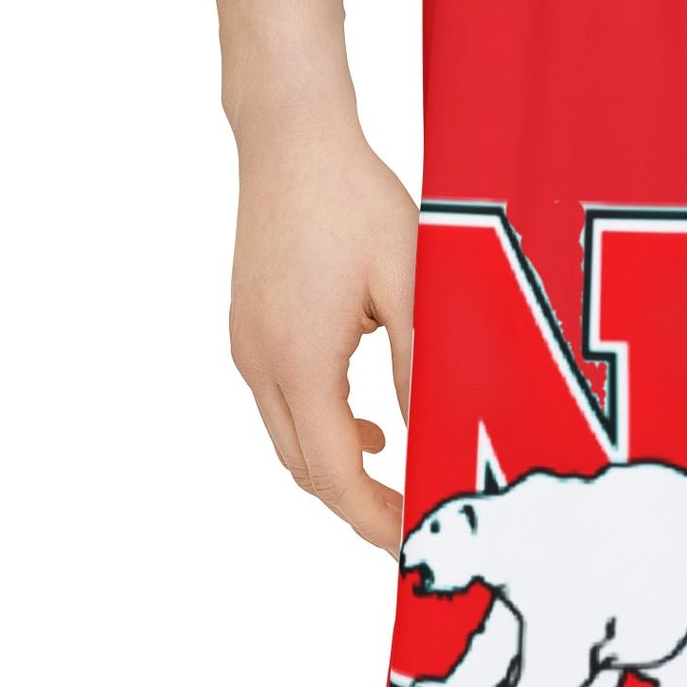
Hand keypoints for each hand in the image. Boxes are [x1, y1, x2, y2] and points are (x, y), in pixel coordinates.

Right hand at [227, 115, 416, 547]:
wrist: (292, 141)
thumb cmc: (356, 200)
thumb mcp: (412, 280)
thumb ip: (422, 361)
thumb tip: (437, 431)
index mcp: (299, 361)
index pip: (334, 472)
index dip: (373, 517)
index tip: (410, 545)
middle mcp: (261, 363)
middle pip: (306, 469)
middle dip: (358, 507)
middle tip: (414, 528)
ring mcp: (249, 346)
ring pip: (292, 439)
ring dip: (342, 469)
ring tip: (402, 487)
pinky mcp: (252, 329)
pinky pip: (287, 404)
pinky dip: (327, 430)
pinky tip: (375, 426)